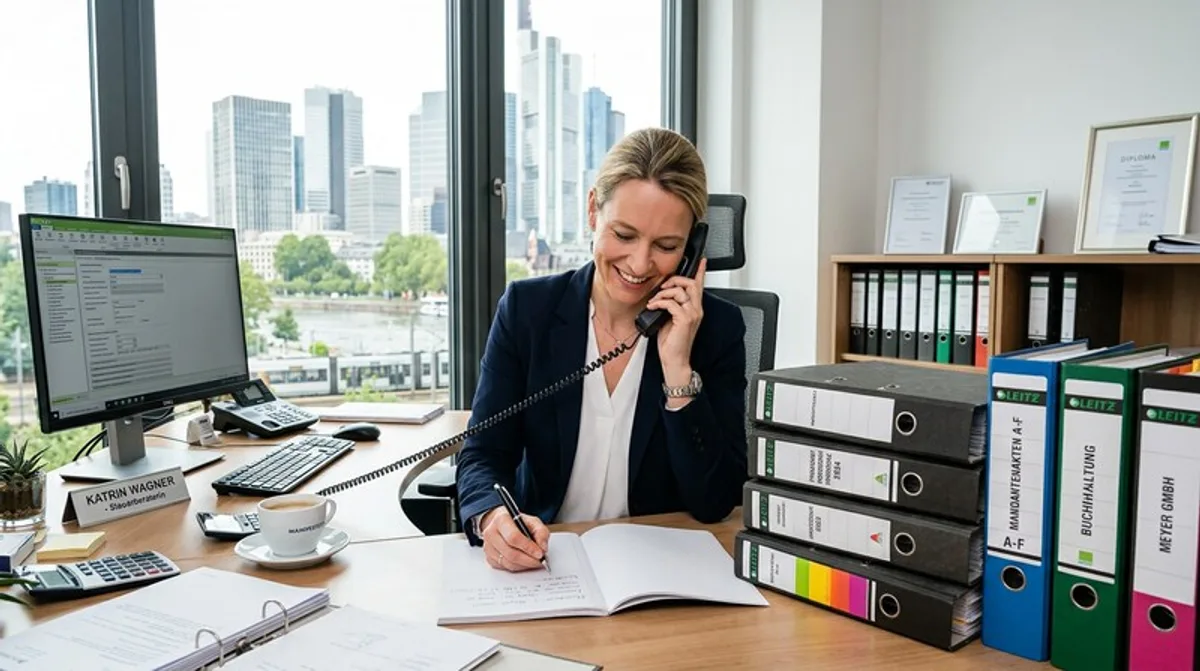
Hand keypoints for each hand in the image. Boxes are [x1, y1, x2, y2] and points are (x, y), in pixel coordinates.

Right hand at [480, 505, 549, 571]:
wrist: (503, 525)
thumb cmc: (517, 523)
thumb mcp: (532, 521)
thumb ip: (541, 532)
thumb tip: (543, 547)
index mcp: (501, 520)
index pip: (513, 537)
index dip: (528, 547)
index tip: (540, 553)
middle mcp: (491, 533)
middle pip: (510, 553)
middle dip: (529, 560)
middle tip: (540, 560)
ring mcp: (488, 547)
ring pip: (508, 563)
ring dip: (525, 565)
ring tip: (534, 561)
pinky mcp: (489, 558)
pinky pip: (505, 568)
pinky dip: (518, 567)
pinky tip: (525, 561)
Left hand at [646, 257, 705, 375]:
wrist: (675, 360)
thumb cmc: (672, 344)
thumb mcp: (670, 320)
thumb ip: (671, 306)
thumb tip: (661, 297)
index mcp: (694, 309)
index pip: (699, 286)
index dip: (700, 272)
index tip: (701, 261)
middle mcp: (696, 310)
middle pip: (690, 283)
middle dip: (673, 280)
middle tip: (661, 287)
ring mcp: (692, 314)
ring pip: (680, 291)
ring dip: (663, 294)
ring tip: (654, 302)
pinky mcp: (685, 320)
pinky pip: (671, 303)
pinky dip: (659, 303)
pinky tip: (652, 307)